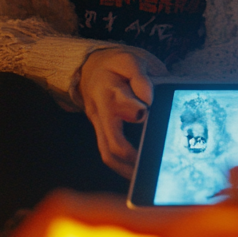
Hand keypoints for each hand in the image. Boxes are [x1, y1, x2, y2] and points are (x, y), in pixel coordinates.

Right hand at [78, 48, 161, 177]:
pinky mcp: (100, 131)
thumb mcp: (129, 60)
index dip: (133, 109)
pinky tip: (135, 172)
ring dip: (125, 168)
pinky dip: (121, 166)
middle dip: (130, 154)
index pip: (119, 103)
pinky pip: (108, 152)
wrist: (89, 68)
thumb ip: (140, 78)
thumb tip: (148, 100)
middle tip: (148, 162)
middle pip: (111, 140)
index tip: (145, 113)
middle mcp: (101, 111)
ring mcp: (98, 124)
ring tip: (144, 176)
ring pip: (108, 153)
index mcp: (109, 89)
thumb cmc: (115, 65)